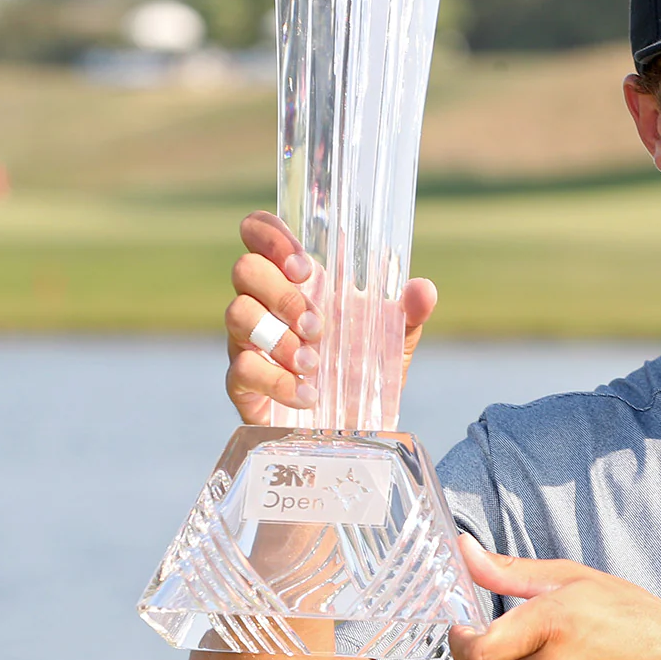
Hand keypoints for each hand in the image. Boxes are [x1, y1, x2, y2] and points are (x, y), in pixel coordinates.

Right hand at [224, 211, 437, 424]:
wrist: (350, 426)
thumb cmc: (363, 368)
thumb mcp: (395, 338)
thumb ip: (410, 311)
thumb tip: (423, 289)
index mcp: (294, 279)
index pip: (259, 232)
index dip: (270, 235)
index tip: (304, 265)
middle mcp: (263, 302)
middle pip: (245, 269)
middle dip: (283, 293)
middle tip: (318, 325)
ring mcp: (246, 340)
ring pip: (237, 313)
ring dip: (280, 337)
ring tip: (314, 363)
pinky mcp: (241, 381)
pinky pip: (242, 369)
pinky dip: (278, 381)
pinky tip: (307, 395)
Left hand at [448, 535, 660, 659]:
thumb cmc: (636, 619)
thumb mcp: (576, 579)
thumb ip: (511, 571)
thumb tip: (465, 552)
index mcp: (553, 624)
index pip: (474, 649)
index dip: (459, 638)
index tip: (465, 625)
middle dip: (490, 647)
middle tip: (520, 632)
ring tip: (561, 652)